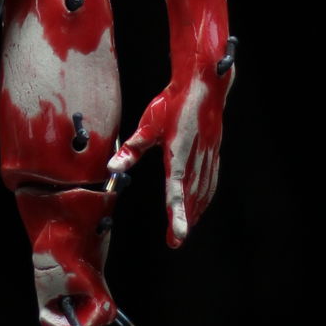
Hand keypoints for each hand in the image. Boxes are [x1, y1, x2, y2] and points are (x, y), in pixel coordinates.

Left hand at [109, 0, 234, 246]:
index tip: (167, 209)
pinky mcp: (206, 133)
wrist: (215, 34)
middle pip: (197, 174)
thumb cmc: (189, 33)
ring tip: (177, 237)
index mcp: (191, 104)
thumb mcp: (174, 13)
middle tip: (174, 237)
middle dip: (187, 208)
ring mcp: (210, 131)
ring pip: (204, 177)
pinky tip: (187, 218)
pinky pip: (204, 171)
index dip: (175, 179)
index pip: (181, 148)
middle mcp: (203, 124)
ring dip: (192, 207)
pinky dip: (196, 197)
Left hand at [110, 59, 230, 246]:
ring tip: (185, 229)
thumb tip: (112, 169)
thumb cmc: (173, 102)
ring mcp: (208, 156)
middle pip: (191, 197)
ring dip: (195, 211)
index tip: (178, 236)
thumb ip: (132, 148)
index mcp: (178, 153)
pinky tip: (200, 204)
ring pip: (203, 191)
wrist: (203, 84)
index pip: (176, 191)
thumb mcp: (147, 123)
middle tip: (174, 242)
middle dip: (184, 221)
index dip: (177, 216)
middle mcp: (196, 158)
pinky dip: (205, 196)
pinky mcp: (214, 152)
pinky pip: (210, 180)